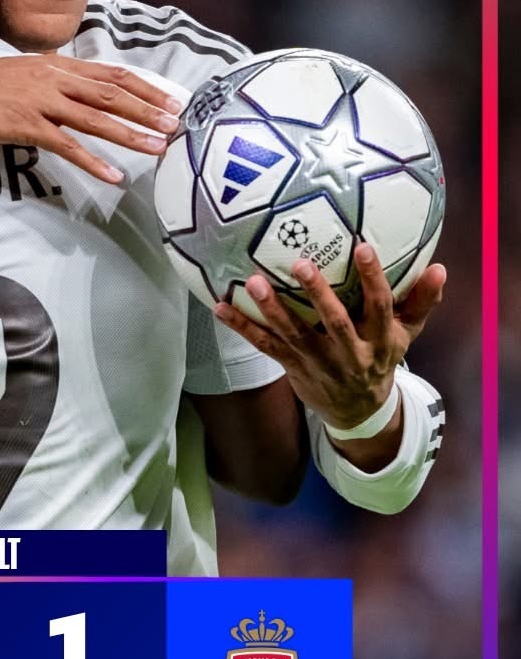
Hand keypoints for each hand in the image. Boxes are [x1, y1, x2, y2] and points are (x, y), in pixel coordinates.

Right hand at [0, 53, 183, 183]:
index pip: (111, 74)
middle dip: (148, 110)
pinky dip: (91, 162)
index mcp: (56, 65)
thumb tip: (79, 94)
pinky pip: (66, 146)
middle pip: (112, 94)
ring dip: (130, 134)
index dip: (145, 87)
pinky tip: (111, 175)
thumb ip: (53, 83)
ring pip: (96, 118)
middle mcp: (54, 79)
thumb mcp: (22, 75)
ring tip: (156, 148)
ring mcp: (40, 102)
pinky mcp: (25, 125)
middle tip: (176, 124)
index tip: (171, 99)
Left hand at [213, 243, 445, 453]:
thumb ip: (420, 302)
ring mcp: (318, 362)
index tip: (363, 247)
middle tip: (299, 264)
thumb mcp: (406, 335)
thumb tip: (438, 268)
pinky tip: (220, 308)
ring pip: (294, 335)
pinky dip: (242, 327)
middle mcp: (349, 353)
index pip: (379, 307)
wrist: (358, 411)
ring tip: (254, 284)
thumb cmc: (381, 359)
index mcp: (380, 342)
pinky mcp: (292, 367)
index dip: (373, 279)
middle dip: (317, 294)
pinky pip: (265, 346)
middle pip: (334, 322)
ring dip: (272, 310)